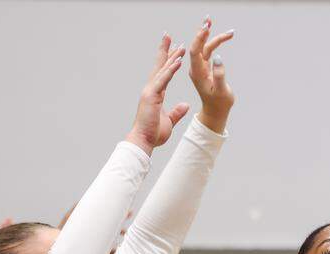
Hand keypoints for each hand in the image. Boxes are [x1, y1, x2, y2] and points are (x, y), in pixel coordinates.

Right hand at [125, 33, 189, 154]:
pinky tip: (178, 61)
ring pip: (162, 70)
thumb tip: (185, 105)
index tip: (175, 49)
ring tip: (180, 45)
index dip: (168, 60)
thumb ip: (177, 112)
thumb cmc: (153, 133)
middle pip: (160, 66)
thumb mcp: (169, 121)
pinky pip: (163, 79)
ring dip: (171, 57)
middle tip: (170, 36)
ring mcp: (150, 91)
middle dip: (166, 51)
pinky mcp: (151, 95)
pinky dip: (171, 69)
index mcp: (155, 94)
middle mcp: (151, 89)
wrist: (143, 141)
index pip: (163, 73)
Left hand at [188, 18, 234, 132]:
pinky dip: (217, 43)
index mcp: (197, 73)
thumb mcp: (221, 91)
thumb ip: (219, 74)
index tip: (206, 28)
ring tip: (229, 31)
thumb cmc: (219, 104)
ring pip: (206, 47)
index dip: (199, 38)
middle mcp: (196, 68)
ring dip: (214, 37)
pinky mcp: (206, 67)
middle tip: (208, 19)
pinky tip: (225, 37)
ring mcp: (201, 67)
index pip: (195, 51)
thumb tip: (218, 57)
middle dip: (203, 32)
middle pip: (198, 46)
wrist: (216, 112)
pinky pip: (209, 51)